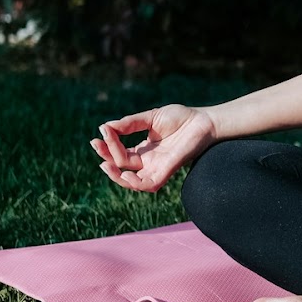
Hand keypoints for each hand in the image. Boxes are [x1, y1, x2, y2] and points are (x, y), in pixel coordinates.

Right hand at [90, 104, 215, 192]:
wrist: (204, 120)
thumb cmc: (181, 118)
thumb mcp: (150, 118)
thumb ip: (130, 124)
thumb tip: (106, 127)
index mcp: (144, 150)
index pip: (119, 153)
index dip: (108, 145)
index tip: (101, 130)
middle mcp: (149, 162)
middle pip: (121, 166)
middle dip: (106, 157)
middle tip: (96, 144)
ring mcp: (157, 167)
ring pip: (132, 181)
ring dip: (116, 175)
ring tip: (104, 163)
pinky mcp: (167, 171)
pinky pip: (149, 184)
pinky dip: (135, 182)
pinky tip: (124, 172)